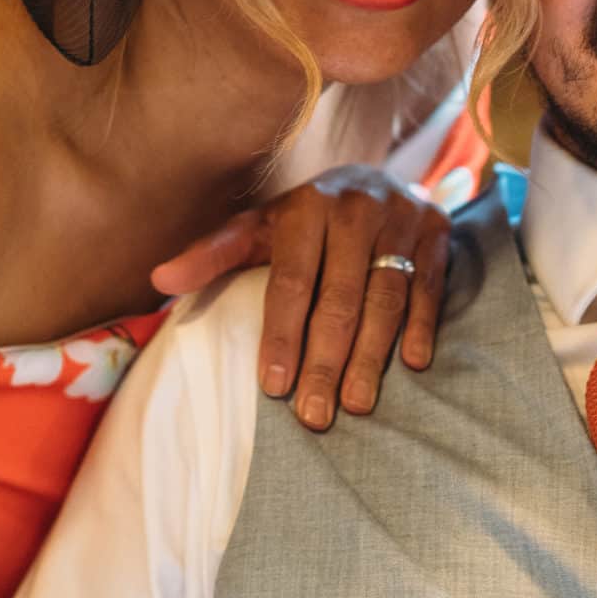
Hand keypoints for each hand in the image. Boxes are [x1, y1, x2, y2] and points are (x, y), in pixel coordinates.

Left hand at [150, 166, 451, 428]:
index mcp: (304, 208)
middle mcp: (354, 208)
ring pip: (385, 296)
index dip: (282, 335)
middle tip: (314, 415)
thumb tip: (159, 279)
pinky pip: (428, 286)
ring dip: (371, 355)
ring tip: (357, 404)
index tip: (275, 386)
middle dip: (325, 360)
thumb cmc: (306, 221)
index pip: (291, 280)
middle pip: (338, 297)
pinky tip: (411, 364)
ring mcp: (400, 219)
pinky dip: (420, 325)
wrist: (377, 182)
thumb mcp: (258, 228)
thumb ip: (212, 254)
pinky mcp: (437, 231)